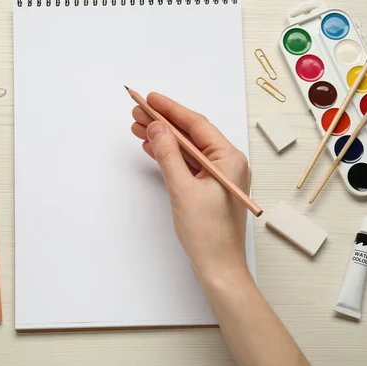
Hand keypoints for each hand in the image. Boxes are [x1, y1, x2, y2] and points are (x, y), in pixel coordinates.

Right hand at [131, 92, 250, 278]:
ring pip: (186, 149)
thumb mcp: (183, 189)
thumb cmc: (208, 233)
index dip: (171, 110)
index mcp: (229, 159)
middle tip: (137, 112)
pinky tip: (151, 147)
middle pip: (190, 135)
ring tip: (137, 127)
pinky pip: (186, 163)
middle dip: (163, 122)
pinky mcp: (207, 187)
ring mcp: (217, 175)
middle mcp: (227, 163)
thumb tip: (157, 127)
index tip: (150, 98)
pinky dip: (168, 155)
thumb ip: (168, 155)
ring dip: (163, 138)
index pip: (197, 125)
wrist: (218, 267)